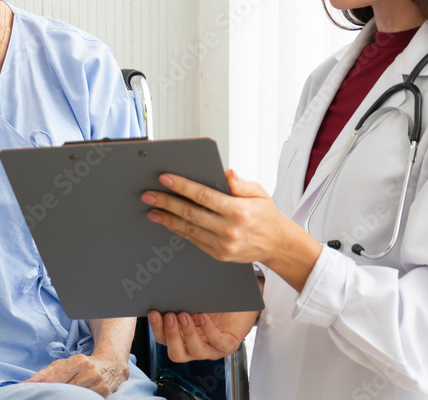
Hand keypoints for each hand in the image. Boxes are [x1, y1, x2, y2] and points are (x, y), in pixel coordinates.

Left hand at [25, 352, 128, 396]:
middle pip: (64, 390)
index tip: (34, 393)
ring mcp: (99, 387)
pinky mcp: (103, 397)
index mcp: (80, 362)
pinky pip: (85, 399)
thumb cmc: (83, 365)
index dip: (44, 387)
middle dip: (52, 395)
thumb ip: (44, 374)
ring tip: (57, 397)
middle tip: (44, 397)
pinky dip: (75, 399)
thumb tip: (25, 384)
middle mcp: (90, 374)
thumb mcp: (64, 364)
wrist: (111, 366)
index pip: (56, 378)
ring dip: (63, 398)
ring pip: (74, 397)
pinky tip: (69, 398)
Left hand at [142, 169, 322, 291]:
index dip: (182, 186)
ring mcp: (223, 244)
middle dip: (166, 202)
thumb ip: (240, 183)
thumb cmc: (267, 215)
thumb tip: (226, 174)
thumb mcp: (259, 192)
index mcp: (238, 210)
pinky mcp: (219, 254)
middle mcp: (229, 229)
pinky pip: (193, 240)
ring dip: (167, 218)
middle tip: (149, 195)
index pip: (204, 196)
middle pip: (190, 213)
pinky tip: (168, 222)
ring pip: (188, 229)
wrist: (278, 245)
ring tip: (152, 209)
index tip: (165, 178)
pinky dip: (178, 230)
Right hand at [148, 309, 259, 362]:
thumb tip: (163, 294)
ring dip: (187, 333)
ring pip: (195, 352)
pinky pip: (217, 343)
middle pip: (176, 354)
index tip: (153, 312)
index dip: (157, 329)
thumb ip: (179, 303)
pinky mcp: (228, 345)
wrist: (241, 303)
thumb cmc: (215, 304)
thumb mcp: (194, 303)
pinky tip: (202, 316)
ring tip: (185, 314)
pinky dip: (208, 330)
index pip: (164, 340)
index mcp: (184, 339)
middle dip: (170, 335)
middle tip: (169, 316)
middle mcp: (196, 348)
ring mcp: (212, 349)